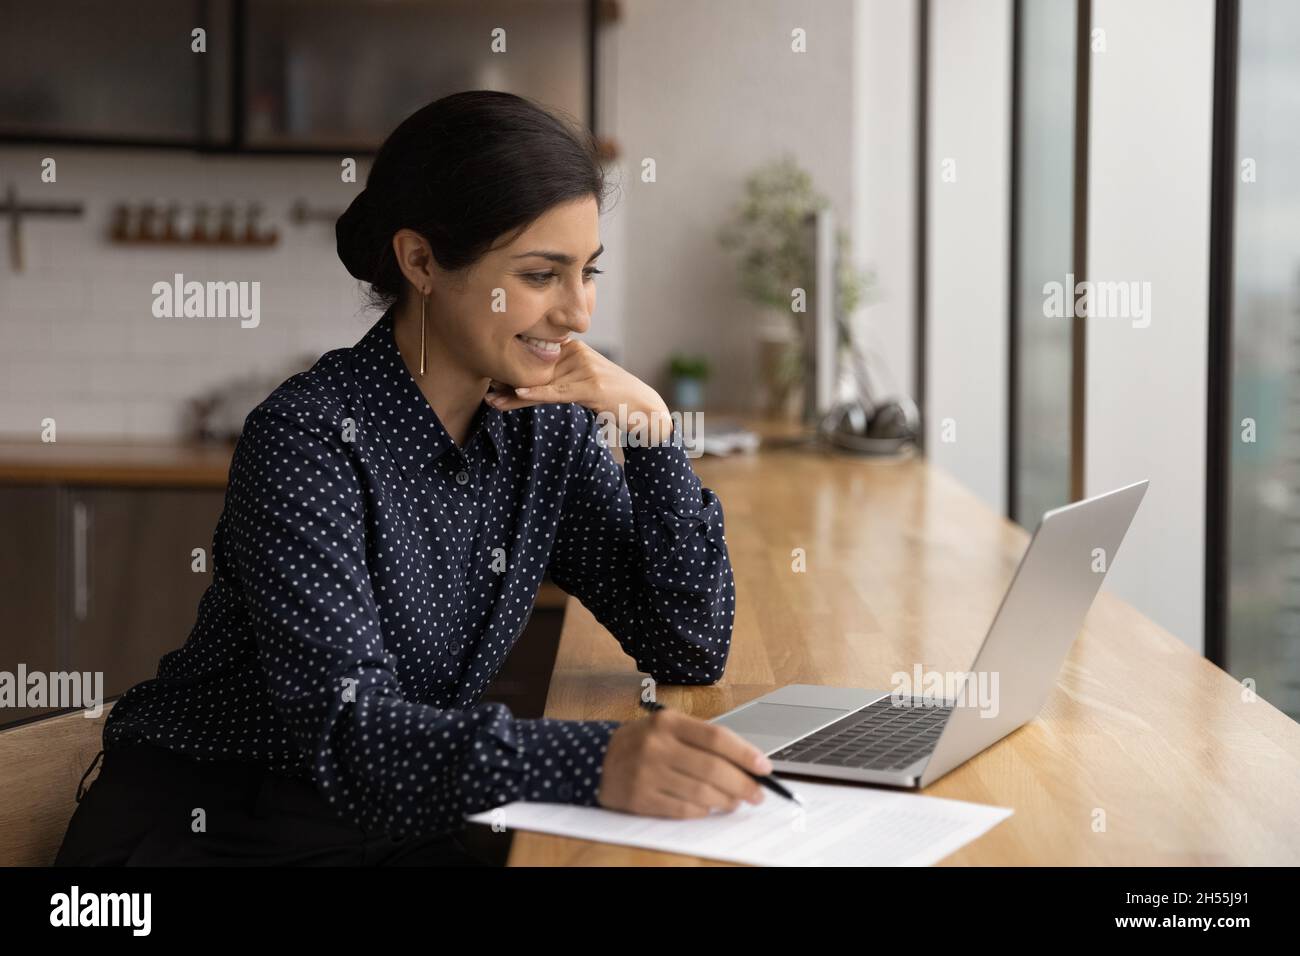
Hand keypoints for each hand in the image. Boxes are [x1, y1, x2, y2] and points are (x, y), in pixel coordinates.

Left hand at [486, 339, 673, 443]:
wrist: (646, 410)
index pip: (536, 359)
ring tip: (491, 399)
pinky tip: (519, 391)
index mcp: (574, 350)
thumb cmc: (614, 400)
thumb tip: (526, 386)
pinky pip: (558, 391)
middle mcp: (579, 354)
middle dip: (508, 380)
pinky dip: (538, 392)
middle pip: (536, 370)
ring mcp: (586, 369)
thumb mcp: (582, 387)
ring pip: (542, 382)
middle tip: (483, 389)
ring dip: (515, 393)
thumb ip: (560, 381)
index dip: (511, 368)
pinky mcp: (592, 386)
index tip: (488, 378)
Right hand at [596, 708, 771, 817]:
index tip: (765, 768)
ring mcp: (646, 773)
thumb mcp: (668, 728)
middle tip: (757, 794)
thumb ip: (702, 740)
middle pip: (712, 769)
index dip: (745, 754)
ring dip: (726, 801)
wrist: (598, 759)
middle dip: (742, 784)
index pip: (716, 737)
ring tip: (735, 802)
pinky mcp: (639, 798)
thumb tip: (746, 764)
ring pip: (701, 793)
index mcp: (668, 722)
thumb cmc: (643, 742)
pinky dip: (702, 811)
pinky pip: (682, 809)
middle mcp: (656, 746)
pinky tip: (708, 807)